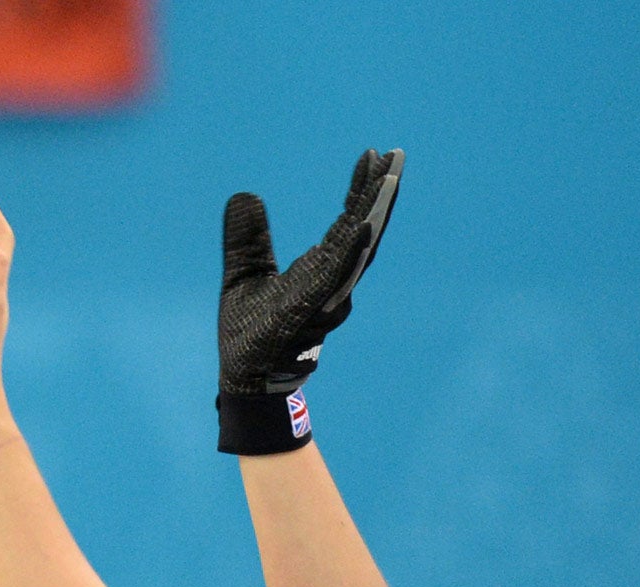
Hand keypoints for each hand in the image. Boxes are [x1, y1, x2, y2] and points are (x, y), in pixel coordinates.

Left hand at [217, 149, 402, 401]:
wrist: (243, 378)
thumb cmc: (249, 333)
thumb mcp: (243, 273)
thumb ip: (248, 238)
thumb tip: (244, 194)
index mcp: (319, 269)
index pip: (347, 222)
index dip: (362, 191)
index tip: (374, 155)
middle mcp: (330, 281)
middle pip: (363, 230)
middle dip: (380, 193)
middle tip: (397, 154)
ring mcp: (325, 297)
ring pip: (358, 251)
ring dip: (373, 214)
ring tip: (387, 179)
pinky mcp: (309, 312)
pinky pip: (336, 279)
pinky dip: (351, 253)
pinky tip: (362, 229)